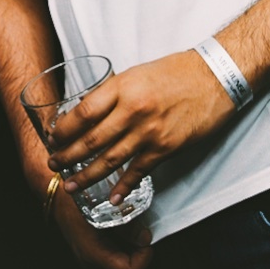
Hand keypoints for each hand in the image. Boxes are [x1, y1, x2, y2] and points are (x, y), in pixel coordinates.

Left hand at [47, 50, 235, 202]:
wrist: (216, 77)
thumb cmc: (177, 72)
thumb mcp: (138, 73)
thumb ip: (114, 93)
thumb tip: (88, 111)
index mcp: (123, 86)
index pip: (83, 112)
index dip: (64, 129)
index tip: (53, 137)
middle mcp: (133, 110)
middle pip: (91, 139)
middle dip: (68, 155)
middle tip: (53, 165)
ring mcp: (149, 131)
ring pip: (110, 159)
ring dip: (87, 175)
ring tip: (71, 185)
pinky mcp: (166, 148)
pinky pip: (138, 171)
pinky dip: (123, 186)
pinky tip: (111, 197)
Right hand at [50, 187, 151, 268]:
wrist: (56, 199)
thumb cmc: (76, 202)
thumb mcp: (105, 210)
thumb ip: (127, 226)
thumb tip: (145, 238)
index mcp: (94, 255)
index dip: (144, 258)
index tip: (145, 239)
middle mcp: (92, 264)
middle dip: (142, 261)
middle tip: (143, 240)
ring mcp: (90, 263)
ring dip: (134, 260)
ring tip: (135, 238)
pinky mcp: (91, 258)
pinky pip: (114, 267)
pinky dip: (125, 256)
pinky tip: (125, 238)